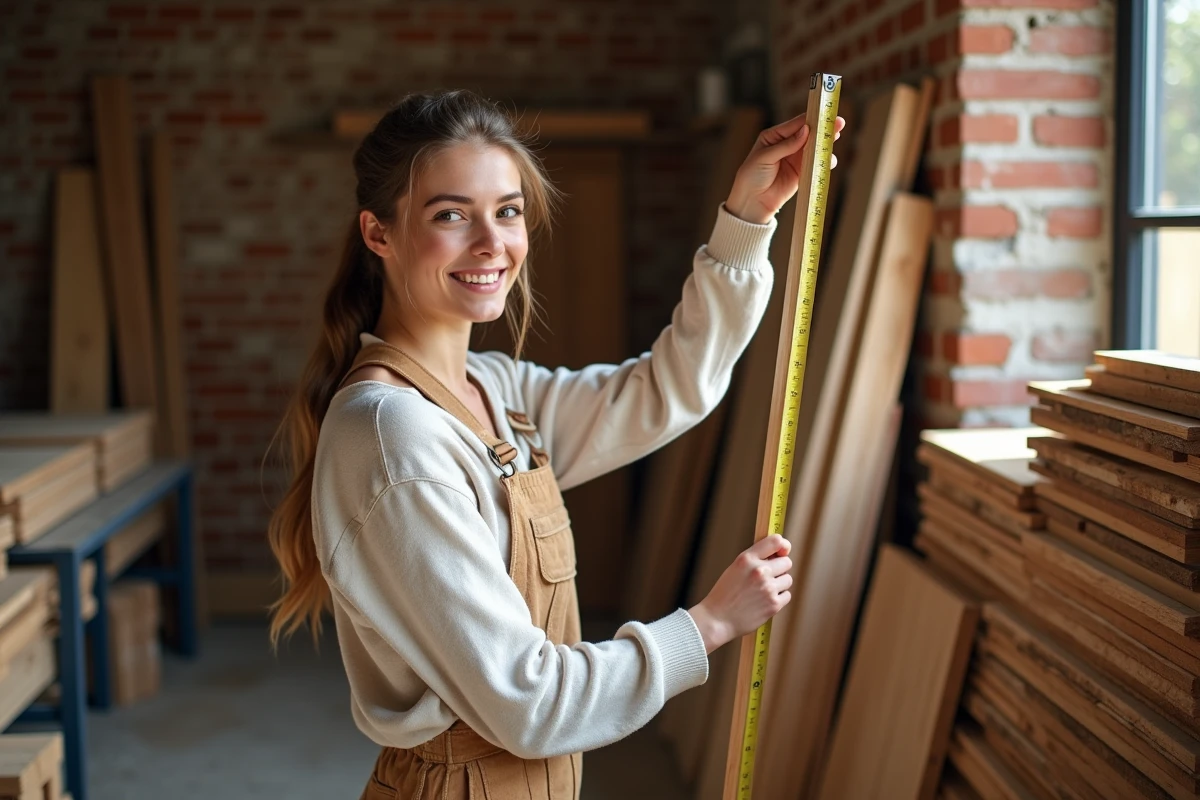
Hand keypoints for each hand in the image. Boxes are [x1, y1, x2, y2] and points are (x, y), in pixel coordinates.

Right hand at [688, 534, 793, 653]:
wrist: (717, 619)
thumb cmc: (725, 594)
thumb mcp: (735, 568)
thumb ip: (755, 559)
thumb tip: (779, 554)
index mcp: (747, 559)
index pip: (776, 541)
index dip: (783, 546)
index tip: (783, 551)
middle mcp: (759, 571)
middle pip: (787, 562)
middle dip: (780, 569)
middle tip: (768, 577)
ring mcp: (768, 588)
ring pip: (788, 580)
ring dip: (779, 584)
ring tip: (763, 591)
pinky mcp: (774, 604)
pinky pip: (786, 595)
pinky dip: (778, 598)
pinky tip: (764, 601)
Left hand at [724, 113, 845, 224]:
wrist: (751, 202)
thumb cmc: (751, 176)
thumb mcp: (765, 157)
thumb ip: (786, 145)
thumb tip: (806, 131)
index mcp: (775, 136)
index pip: (796, 124)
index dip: (811, 118)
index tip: (825, 114)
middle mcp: (787, 145)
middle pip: (809, 134)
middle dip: (824, 129)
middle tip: (839, 123)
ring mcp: (796, 159)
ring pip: (815, 148)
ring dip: (826, 144)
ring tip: (836, 139)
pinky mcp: (802, 173)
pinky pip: (817, 164)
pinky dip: (825, 162)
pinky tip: (829, 160)